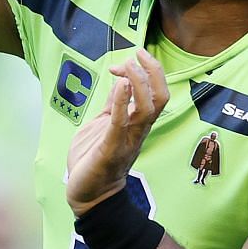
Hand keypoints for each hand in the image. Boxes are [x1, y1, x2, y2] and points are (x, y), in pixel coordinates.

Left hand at [66, 50, 168, 214]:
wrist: (87, 195)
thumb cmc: (94, 160)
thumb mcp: (103, 126)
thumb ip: (113, 106)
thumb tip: (119, 82)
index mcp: (136, 124)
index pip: (156, 94)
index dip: (147, 72)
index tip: (124, 62)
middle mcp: (137, 131)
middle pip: (160, 98)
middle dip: (153, 72)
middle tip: (138, 53)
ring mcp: (126, 140)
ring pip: (147, 110)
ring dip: (138, 83)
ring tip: (127, 66)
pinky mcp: (110, 149)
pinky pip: (120, 123)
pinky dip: (121, 102)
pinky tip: (119, 85)